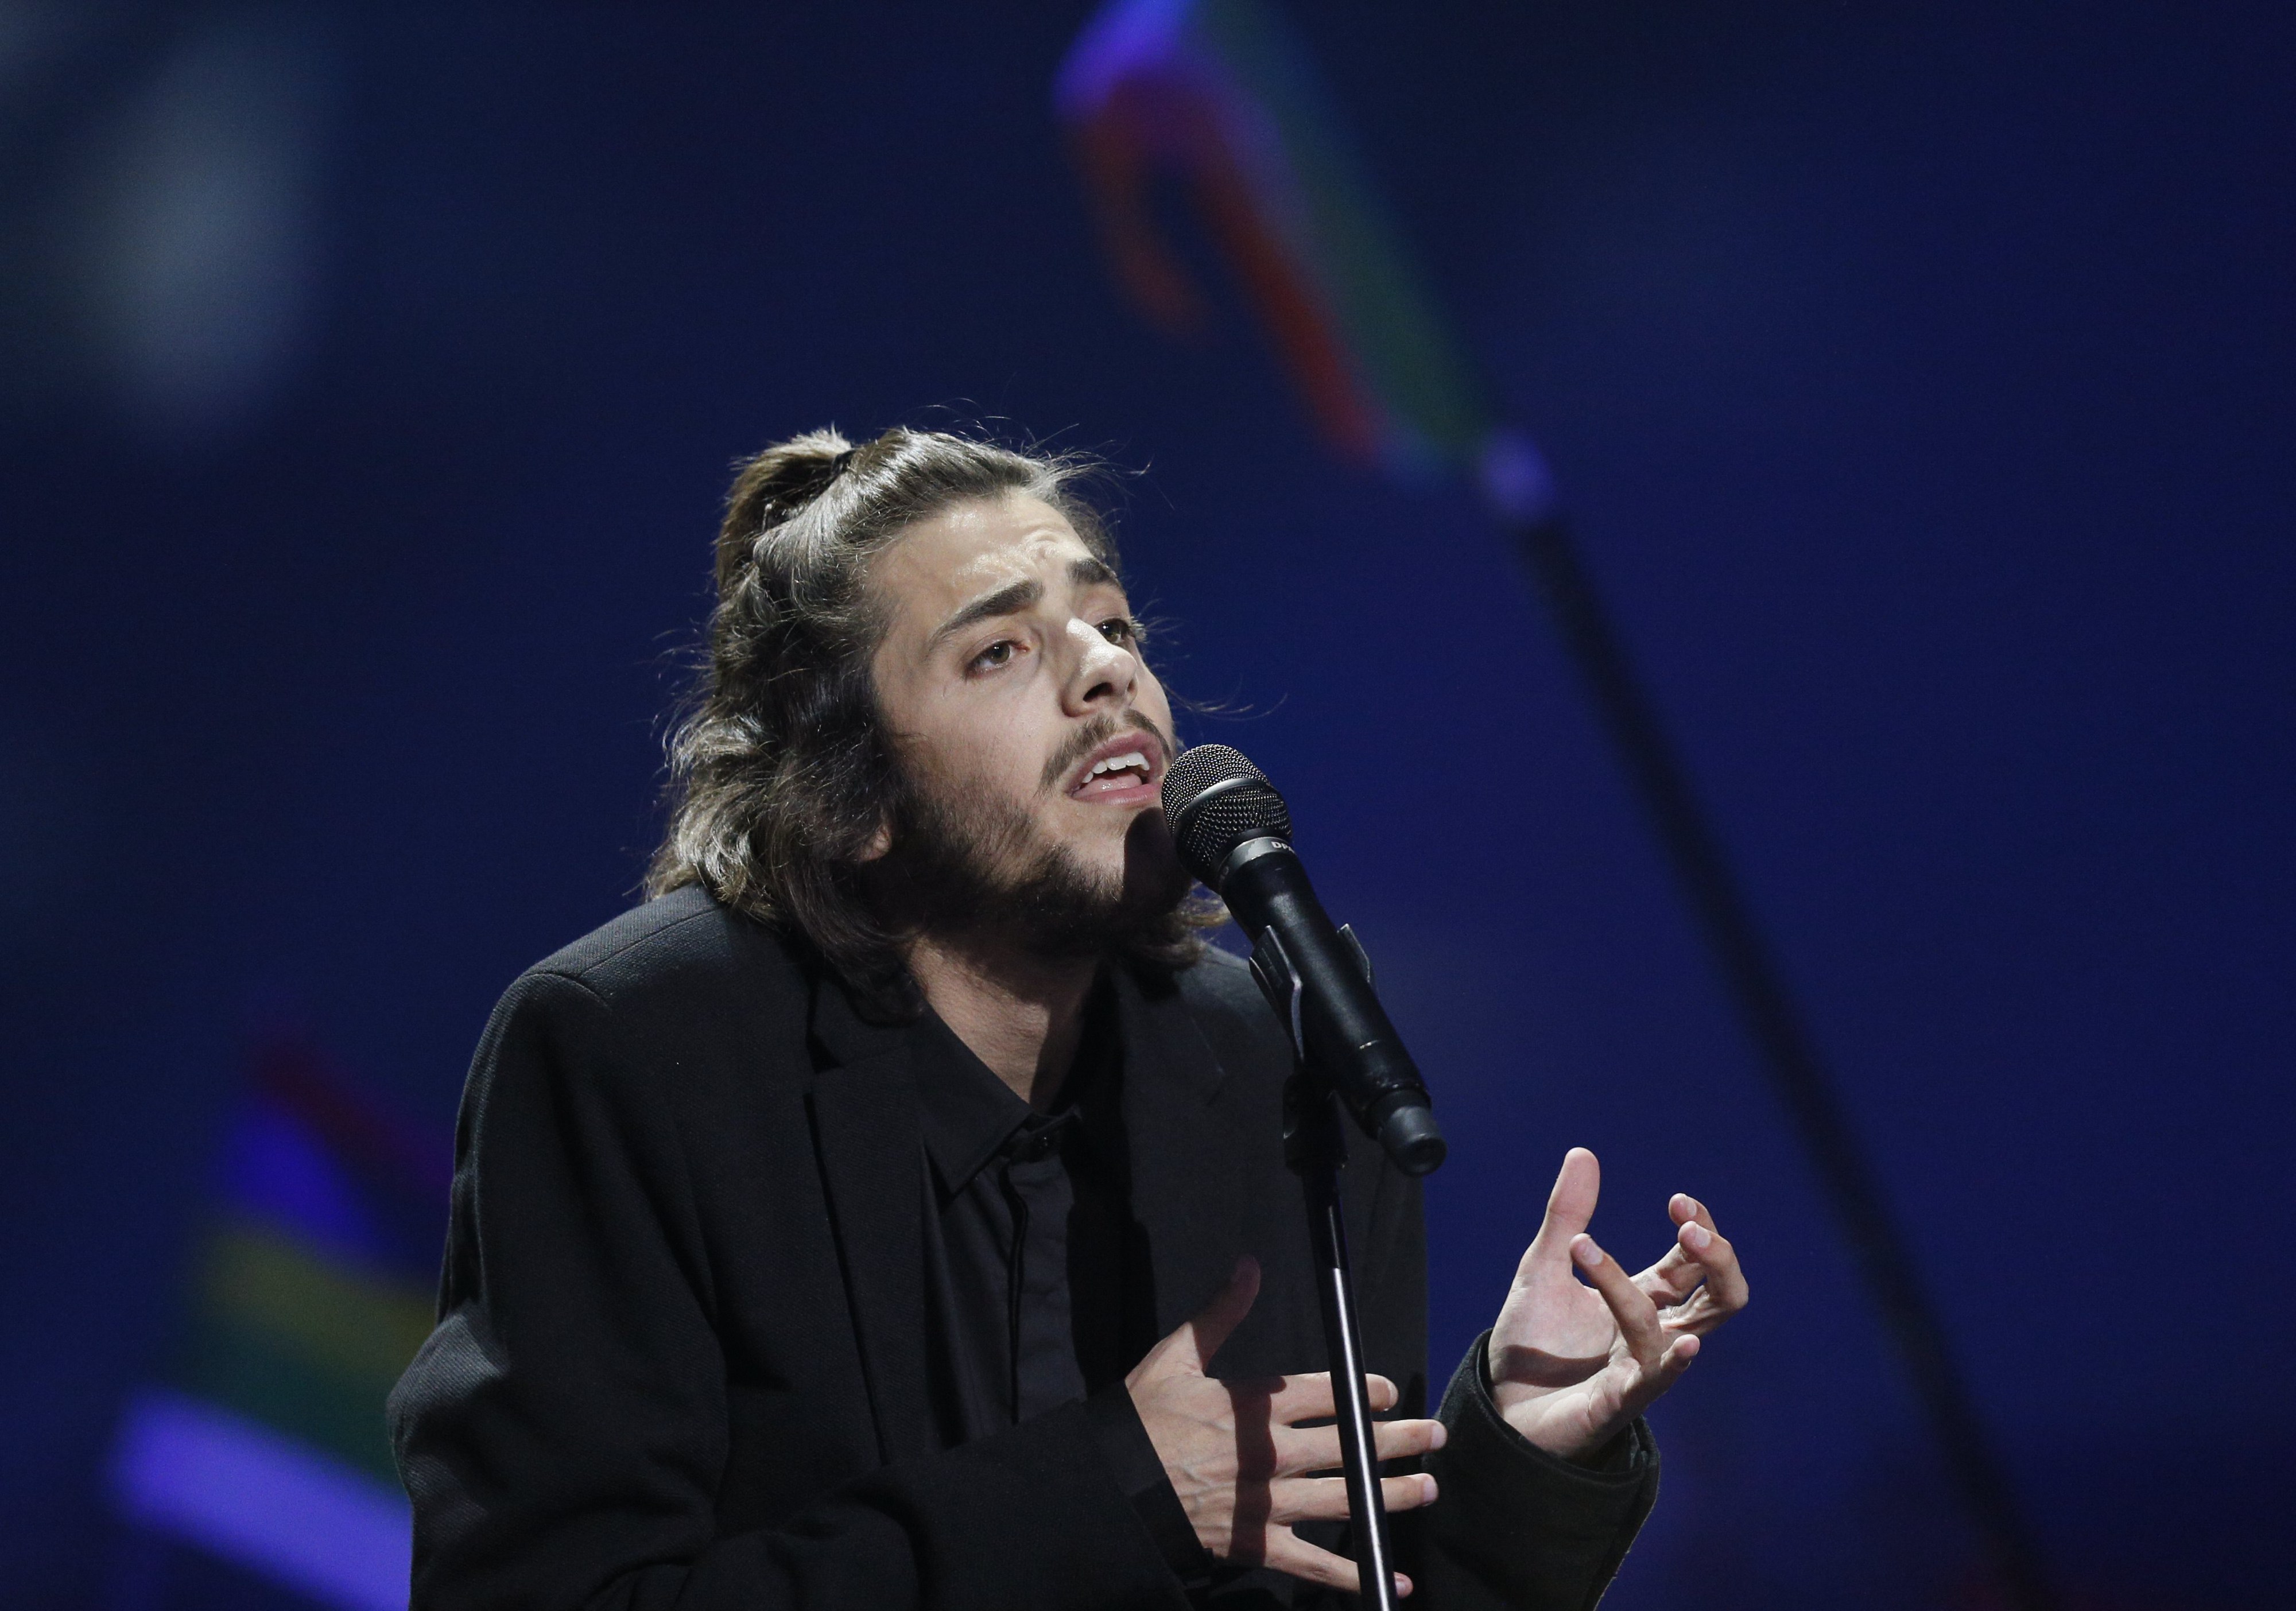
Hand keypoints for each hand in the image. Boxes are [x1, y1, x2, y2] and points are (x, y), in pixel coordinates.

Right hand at [1126, 1256, 1446, 1597]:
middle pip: (1350, 1444)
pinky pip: (1317, 1563)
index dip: (1366, 1391)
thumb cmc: (1143, 1419)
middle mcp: (1272, 1454)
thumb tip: (1249, 1266)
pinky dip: (1357, 1574)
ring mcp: (1269, 1504)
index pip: (1327, 1393)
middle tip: (1435, 1435)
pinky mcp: (1259, 1545)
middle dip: (1399, 1440)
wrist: (1113, 1486)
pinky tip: (1394, 1578)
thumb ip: (1219, 1313)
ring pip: (1346, 1499)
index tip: (1389, 1392)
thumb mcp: (1176, 1356)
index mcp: (1255, 1406)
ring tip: (1428, 1488)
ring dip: (1393, 1495)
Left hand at [1487, 1147, 1748, 1462]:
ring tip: (1582, 1247)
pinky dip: (1673, 1359)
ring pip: (1681, 1328)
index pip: (1694, 1262)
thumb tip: (1583, 1152)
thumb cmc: (1532, 1344)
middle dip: (1717, 1258)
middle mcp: (1653, 1334)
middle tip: (1688, 1225)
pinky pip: (1656, 1380)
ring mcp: (1642, 1369)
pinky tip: (1683, 1341)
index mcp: (1643, 1300)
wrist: (1498, 1406)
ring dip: (1631, 1286)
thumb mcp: (1543, 1267)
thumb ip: (1566, 1215)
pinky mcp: (1619, 1401)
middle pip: (1722, 1298)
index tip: (1680, 1201)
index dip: (1699, 1229)